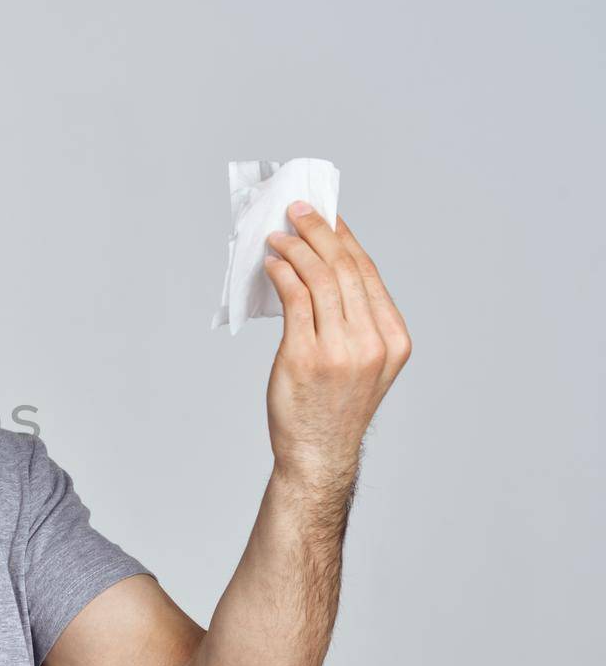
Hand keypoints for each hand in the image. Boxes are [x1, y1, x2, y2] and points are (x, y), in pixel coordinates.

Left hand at [261, 203, 412, 486]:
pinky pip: (294, 299)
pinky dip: (282, 274)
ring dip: (296, 248)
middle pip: (344, 269)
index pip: (367, 273)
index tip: (328, 217)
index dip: (346, 239)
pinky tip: (272, 264)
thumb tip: (321, 269)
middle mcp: (372, 342)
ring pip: (319, 278)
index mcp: (394, 340)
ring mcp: (340, 350)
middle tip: (299, 211)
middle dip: (320, 232)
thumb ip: (352, 320)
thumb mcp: (362, 363)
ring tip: (279, 235)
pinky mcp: (305, 357)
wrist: (318, 455)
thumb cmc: (333, 408)